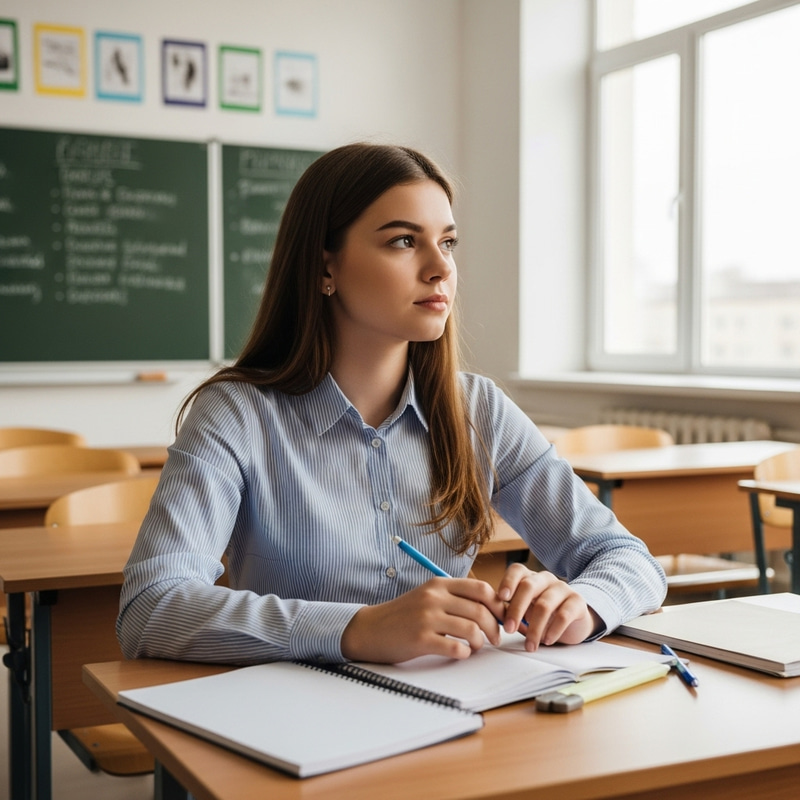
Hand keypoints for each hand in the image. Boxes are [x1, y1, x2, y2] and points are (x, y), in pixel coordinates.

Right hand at [341, 577, 505, 662]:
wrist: (371, 628)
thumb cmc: (403, 615)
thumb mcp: (428, 596)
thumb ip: (454, 597)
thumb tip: (489, 607)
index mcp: (439, 584)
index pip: (481, 589)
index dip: (497, 604)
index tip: (502, 617)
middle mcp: (434, 597)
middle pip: (480, 610)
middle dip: (495, 627)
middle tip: (496, 638)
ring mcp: (427, 618)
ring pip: (471, 629)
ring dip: (481, 642)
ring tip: (477, 646)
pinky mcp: (420, 639)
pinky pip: (455, 648)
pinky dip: (464, 653)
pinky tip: (461, 654)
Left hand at [497, 563, 600, 650]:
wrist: (574, 621)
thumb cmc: (543, 615)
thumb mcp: (525, 611)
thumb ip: (510, 610)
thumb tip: (492, 617)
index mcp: (530, 577)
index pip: (517, 570)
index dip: (508, 582)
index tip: (501, 598)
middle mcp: (545, 579)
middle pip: (528, 586)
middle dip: (516, 609)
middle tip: (509, 630)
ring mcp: (563, 588)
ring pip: (544, 604)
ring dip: (534, 628)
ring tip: (529, 646)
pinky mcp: (578, 602)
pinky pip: (564, 615)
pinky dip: (553, 630)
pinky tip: (547, 640)